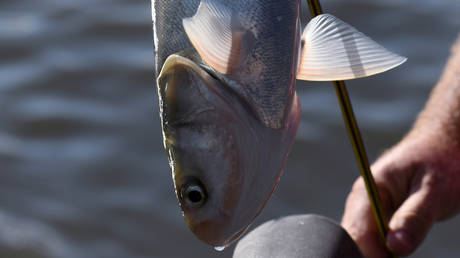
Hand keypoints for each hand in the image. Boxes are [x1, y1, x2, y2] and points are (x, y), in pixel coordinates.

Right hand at [341, 128, 459, 256]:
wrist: (446, 143)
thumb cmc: (442, 159)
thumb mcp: (434, 189)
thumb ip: (415, 217)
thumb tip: (395, 247)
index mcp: (368, 190)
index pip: (356, 232)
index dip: (372, 252)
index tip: (395, 256)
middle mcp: (362, 201)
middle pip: (357, 240)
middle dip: (377, 252)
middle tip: (407, 244)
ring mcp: (370, 209)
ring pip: (367, 242)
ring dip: (385, 249)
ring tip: (410, 235)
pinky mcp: (382, 216)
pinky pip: (379, 239)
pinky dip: (391, 245)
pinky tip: (407, 236)